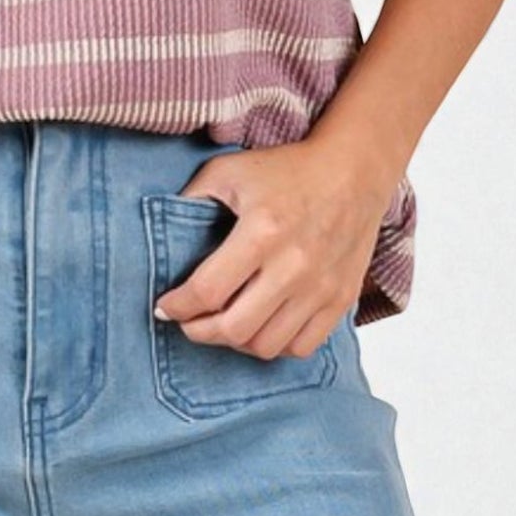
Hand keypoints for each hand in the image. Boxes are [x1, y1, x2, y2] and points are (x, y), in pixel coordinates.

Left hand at [152, 137, 390, 357]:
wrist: (352, 171)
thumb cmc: (287, 169)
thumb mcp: (229, 170)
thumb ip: (192, 198)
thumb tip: (162, 232)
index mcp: (261, 231)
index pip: (207, 290)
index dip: (177, 306)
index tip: (164, 307)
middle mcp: (292, 266)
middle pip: (234, 328)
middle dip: (199, 331)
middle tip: (188, 322)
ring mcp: (319, 287)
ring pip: (266, 345)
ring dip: (234, 341)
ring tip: (221, 324)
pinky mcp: (340, 299)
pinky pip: (301, 347)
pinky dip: (274, 346)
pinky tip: (259, 326)